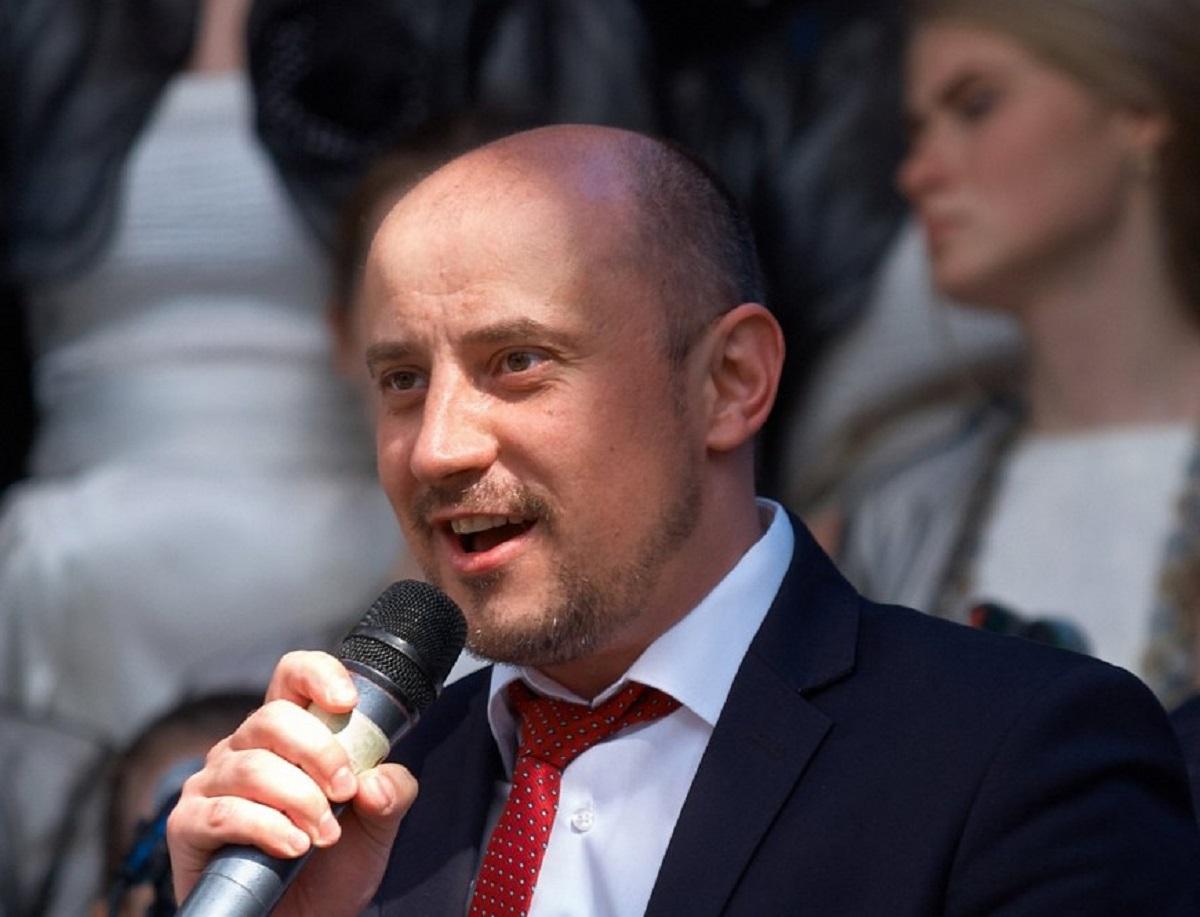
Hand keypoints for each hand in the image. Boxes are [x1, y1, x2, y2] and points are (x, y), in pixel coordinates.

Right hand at [166, 651, 417, 915]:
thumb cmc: (331, 869)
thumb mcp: (377, 827)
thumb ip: (391, 794)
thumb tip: (376, 781)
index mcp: (288, 735)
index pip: (291, 676)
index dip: (318, 675)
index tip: (347, 703)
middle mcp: (243, 749)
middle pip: (273, 718)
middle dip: (320, 754)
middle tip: (346, 793)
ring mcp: (211, 784)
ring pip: (253, 766)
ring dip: (300, 800)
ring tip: (324, 836)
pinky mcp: (188, 825)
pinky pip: (223, 812)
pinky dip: (267, 828)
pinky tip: (293, 848)